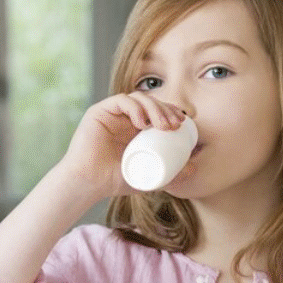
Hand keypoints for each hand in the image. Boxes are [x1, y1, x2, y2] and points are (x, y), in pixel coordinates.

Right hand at [58, 92, 188, 197]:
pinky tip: (142, 123)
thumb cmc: (114, 181)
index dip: (171, 111)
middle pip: (150, 102)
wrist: (88, 184)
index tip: (183, 123)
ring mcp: (112, 113)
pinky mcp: (99, 111)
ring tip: (163, 125)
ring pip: (138, 98)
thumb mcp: (148, 178)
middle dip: (166, 109)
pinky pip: (121, 100)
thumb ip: (170, 175)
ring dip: (154, 108)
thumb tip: (194, 168)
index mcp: (135, 128)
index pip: (157, 111)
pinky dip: (135, 107)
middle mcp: (124, 117)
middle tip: (176, 124)